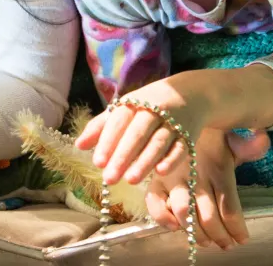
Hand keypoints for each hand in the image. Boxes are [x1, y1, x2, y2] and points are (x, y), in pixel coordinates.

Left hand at [77, 74, 212, 184]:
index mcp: (135, 103)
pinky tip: (160, 172)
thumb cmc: (150, 105)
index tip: (97, 162)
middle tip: (110, 178)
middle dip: (123, 156)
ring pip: (159, 142)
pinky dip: (172, 159)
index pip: (119, 121)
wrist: (193, 93)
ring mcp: (173, 122)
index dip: (108, 141)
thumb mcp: (126, 108)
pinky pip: (181, 147)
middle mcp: (154, 110)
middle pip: (138, 133)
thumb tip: (79, 145)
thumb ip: (102, 126)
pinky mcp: (189, 134)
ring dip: (145, 161)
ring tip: (131, 180)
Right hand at [145, 128, 247, 249]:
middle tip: (227, 245)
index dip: (237, 228)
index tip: (243, 239)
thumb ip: (249, 146)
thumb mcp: (232, 139)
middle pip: (209, 216)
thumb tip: (263, 140)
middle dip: (220, 236)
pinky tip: (175, 227)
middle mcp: (196, 175)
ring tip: (207, 242)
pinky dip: (163, 218)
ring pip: (185, 213)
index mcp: (218, 167)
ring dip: (196, 233)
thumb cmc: (210, 136)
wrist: (181, 117)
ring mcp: (173, 178)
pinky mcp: (156, 180)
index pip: (230, 206)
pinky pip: (155, 203)